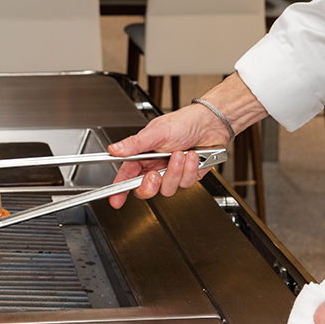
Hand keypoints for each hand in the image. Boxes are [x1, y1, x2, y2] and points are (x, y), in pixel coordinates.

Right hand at [105, 106, 223, 207]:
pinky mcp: (187, 176)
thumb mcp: (156, 132)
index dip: (120, 190)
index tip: (115, 200)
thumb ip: (134, 144)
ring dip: (175, 171)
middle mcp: (156, 165)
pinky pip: (185, 183)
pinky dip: (190, 169)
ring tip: (180, 154)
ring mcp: (172, 172)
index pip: (127, 175)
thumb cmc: (184, 122)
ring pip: (167, 188)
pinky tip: (192, 156)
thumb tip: (114, 150)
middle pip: (145, 189)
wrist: (211, 123)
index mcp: (143, 155)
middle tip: (155, 175)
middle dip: (151, 185)